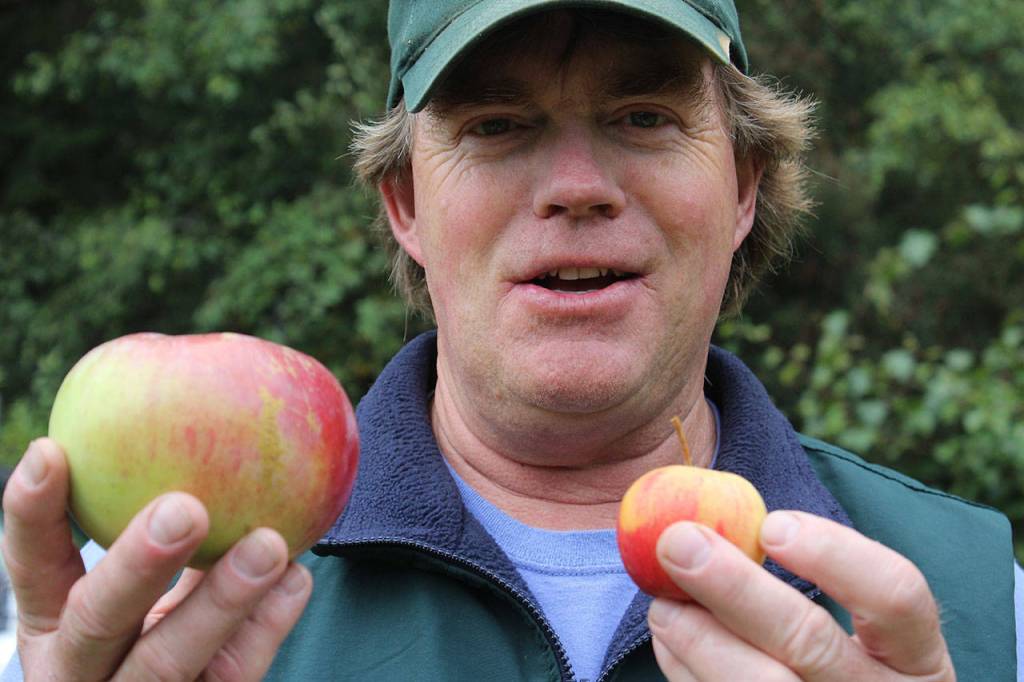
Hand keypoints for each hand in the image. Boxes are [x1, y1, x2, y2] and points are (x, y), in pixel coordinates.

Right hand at [1, 438, 312, 680]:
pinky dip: (267, 627)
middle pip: (94, 622)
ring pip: (168, 662)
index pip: (33, 567)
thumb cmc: (153, 623)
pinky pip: (233, 677)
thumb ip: (150, 523)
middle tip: (184, 509)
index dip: (34, 514)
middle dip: (136, 566)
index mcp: (52, 625)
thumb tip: (211, 420)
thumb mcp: (133, 586)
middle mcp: (80, 671)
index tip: (51, 450)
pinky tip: (295, 579)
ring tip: (267, 544)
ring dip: (222, 601)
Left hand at [647, 511, 954, 680]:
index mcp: (917, 659)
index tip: (771, 525)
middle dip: (735, 586)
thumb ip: (807, 577)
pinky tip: (671, 640)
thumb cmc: (839, 669)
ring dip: (698, 636)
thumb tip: (713, 525)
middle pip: (810, 641)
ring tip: (664, 602)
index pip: (897, 594)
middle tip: (678, 542)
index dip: (834, 554)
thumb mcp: (857, 631)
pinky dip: (687, 671)